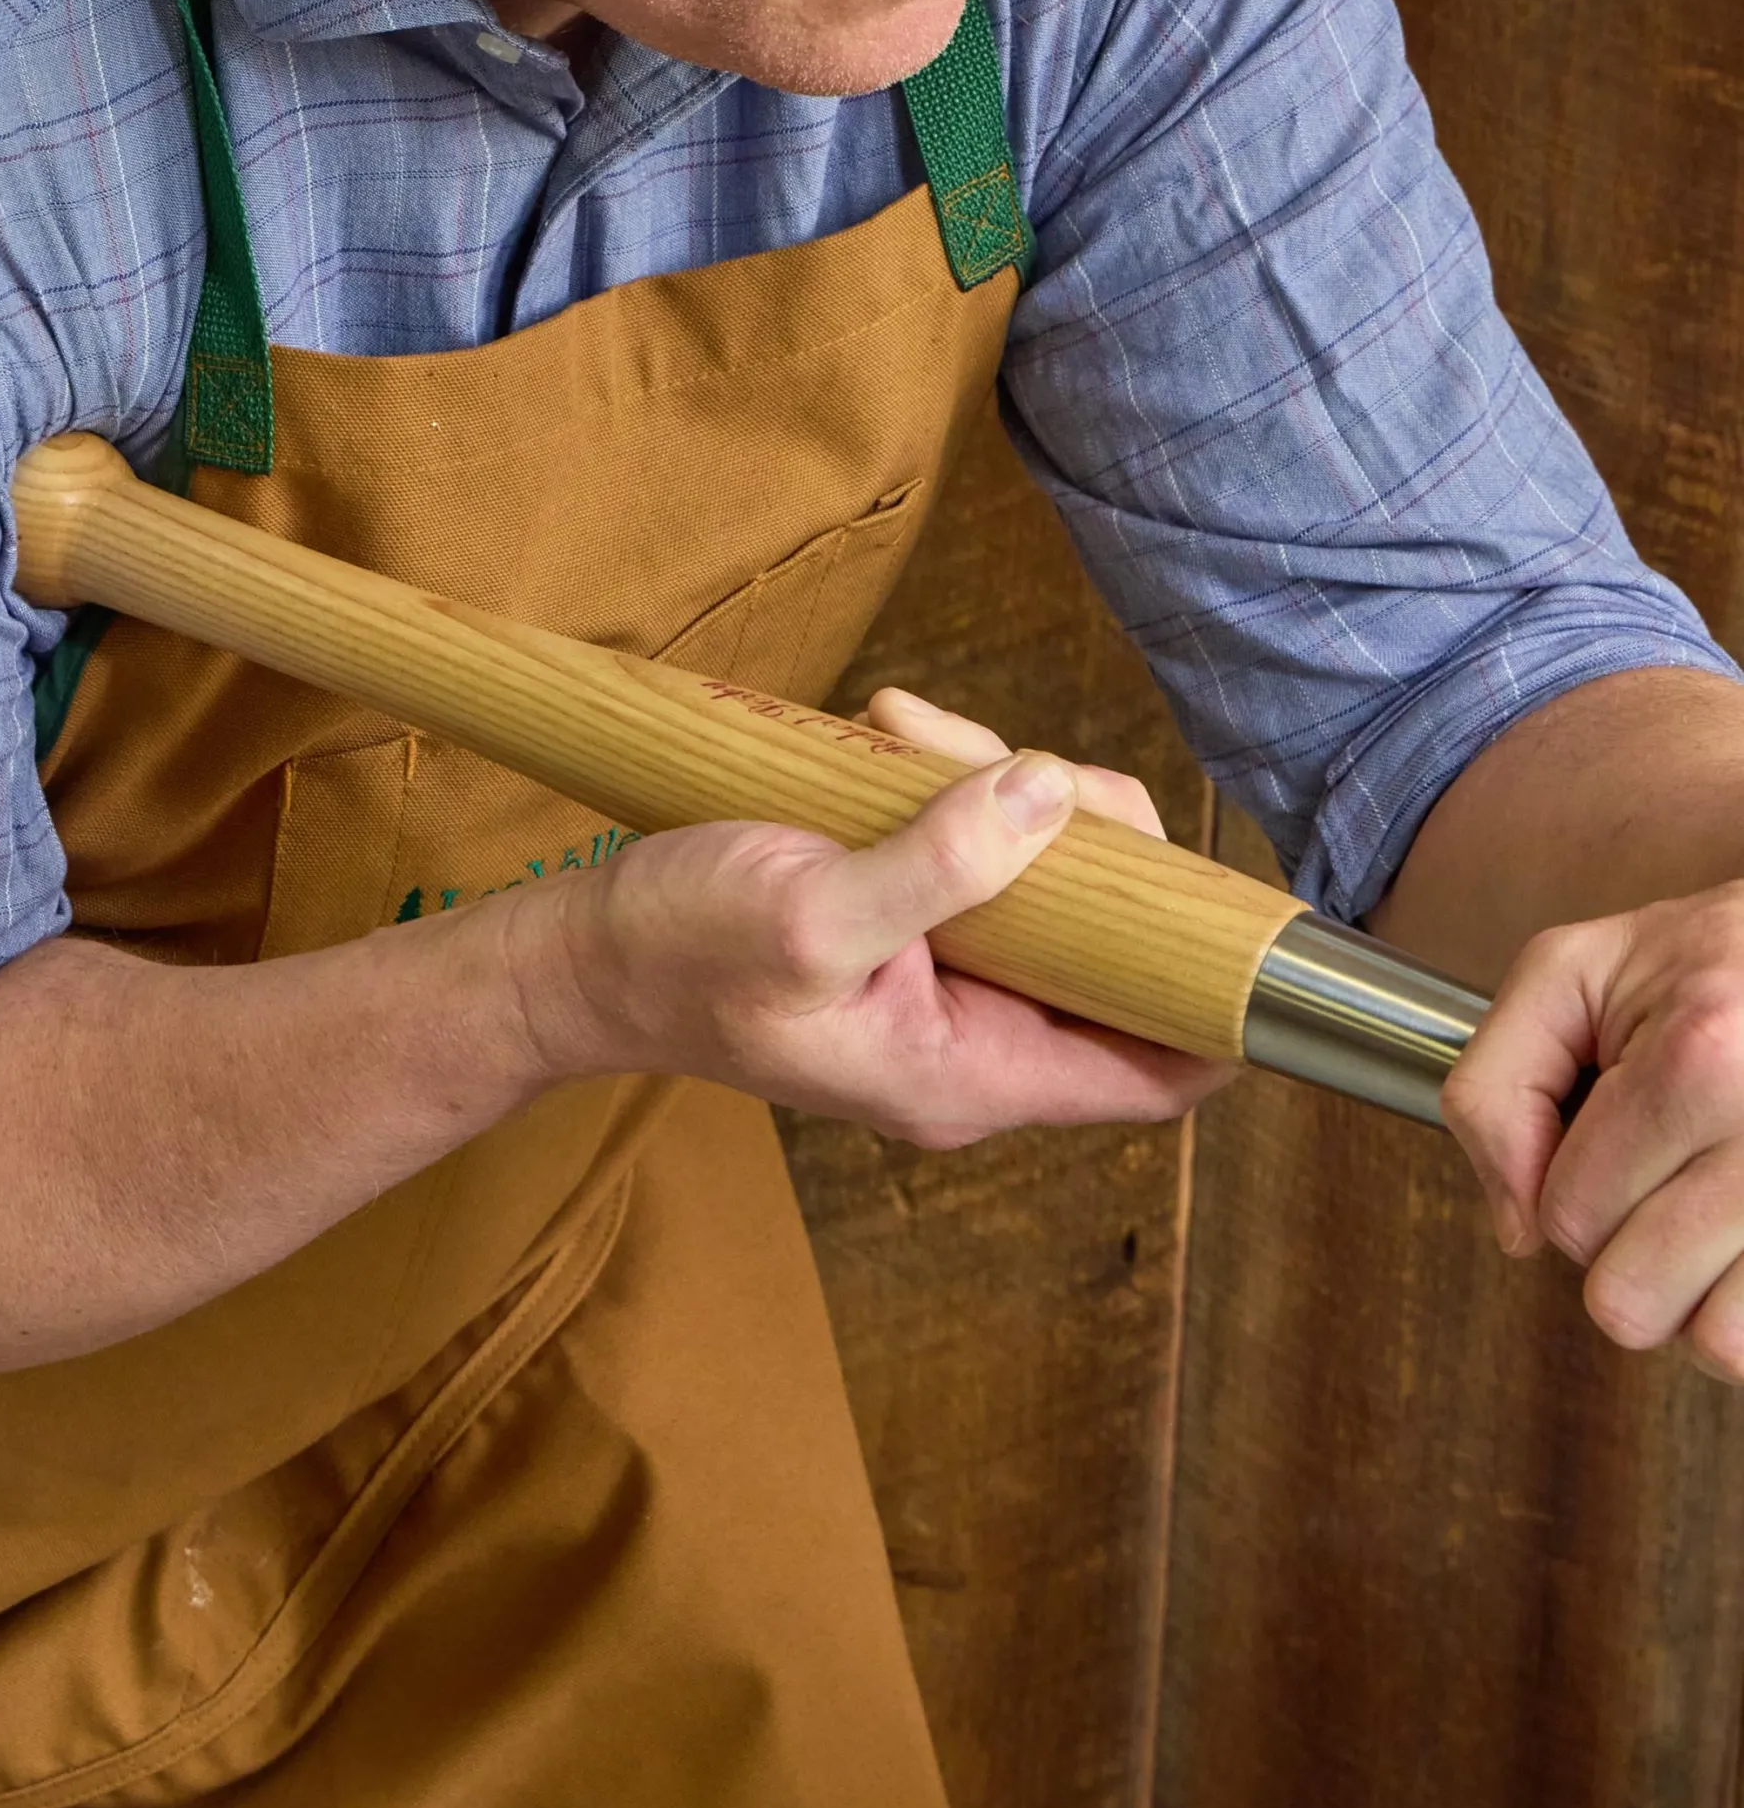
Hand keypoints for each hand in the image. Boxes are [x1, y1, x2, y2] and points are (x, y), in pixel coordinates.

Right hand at [512, 689, 1228, 1147]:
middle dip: (1097, 847)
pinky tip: (890, 740)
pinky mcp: (909, 932)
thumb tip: (1051, 797)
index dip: (1216, 1003)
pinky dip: (953, 791)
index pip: (1155, 1073)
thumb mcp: (807, 912)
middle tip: (1027, 771)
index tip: (1227, 907)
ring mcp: (943, 987)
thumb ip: (937, 864)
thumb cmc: (676, 956)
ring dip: (1009, 795)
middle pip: (1113, 956)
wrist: (580, 957)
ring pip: (1050, 889)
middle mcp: (973, 1043)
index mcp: (968, 1073)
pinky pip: (980, 859)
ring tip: (914, 734)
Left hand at [1444, 879, 1743, 1377]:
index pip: (1565, 1215)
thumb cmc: (1708, 961)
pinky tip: (1742, 1243)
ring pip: (1714, 1342)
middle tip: (1664, 1171)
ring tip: (1710, 1210)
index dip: (1566, 1182)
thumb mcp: (1569, 975)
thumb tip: (1516, 1227)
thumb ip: (1495, 1088)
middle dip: (1624, 1243)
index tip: (1610, 1128)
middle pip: (1629, 1296)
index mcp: (1701, 1059)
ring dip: (1696, 1292)